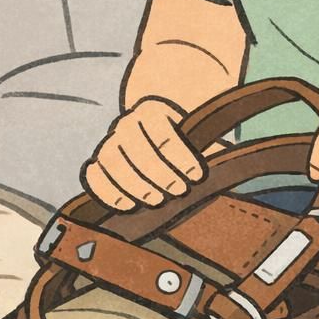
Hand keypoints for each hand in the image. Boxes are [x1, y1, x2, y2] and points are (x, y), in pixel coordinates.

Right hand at [82, 98, 206, 209]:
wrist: (153, 134)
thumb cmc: (180, 139)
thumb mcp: (192, 134)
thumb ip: (202, 144)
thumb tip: (223, 161)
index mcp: (152, 111)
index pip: (163, 135)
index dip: (180, 157)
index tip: (197, 175)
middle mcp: (126, 124)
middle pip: (139, 152)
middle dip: (161, 175)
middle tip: (179, 191)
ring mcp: (109, 143)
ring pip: (115, 165)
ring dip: (137, 187)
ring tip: (158, 201)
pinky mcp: (98, 163)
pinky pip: (94, 177)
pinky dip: (109, 194)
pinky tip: (128, 206)